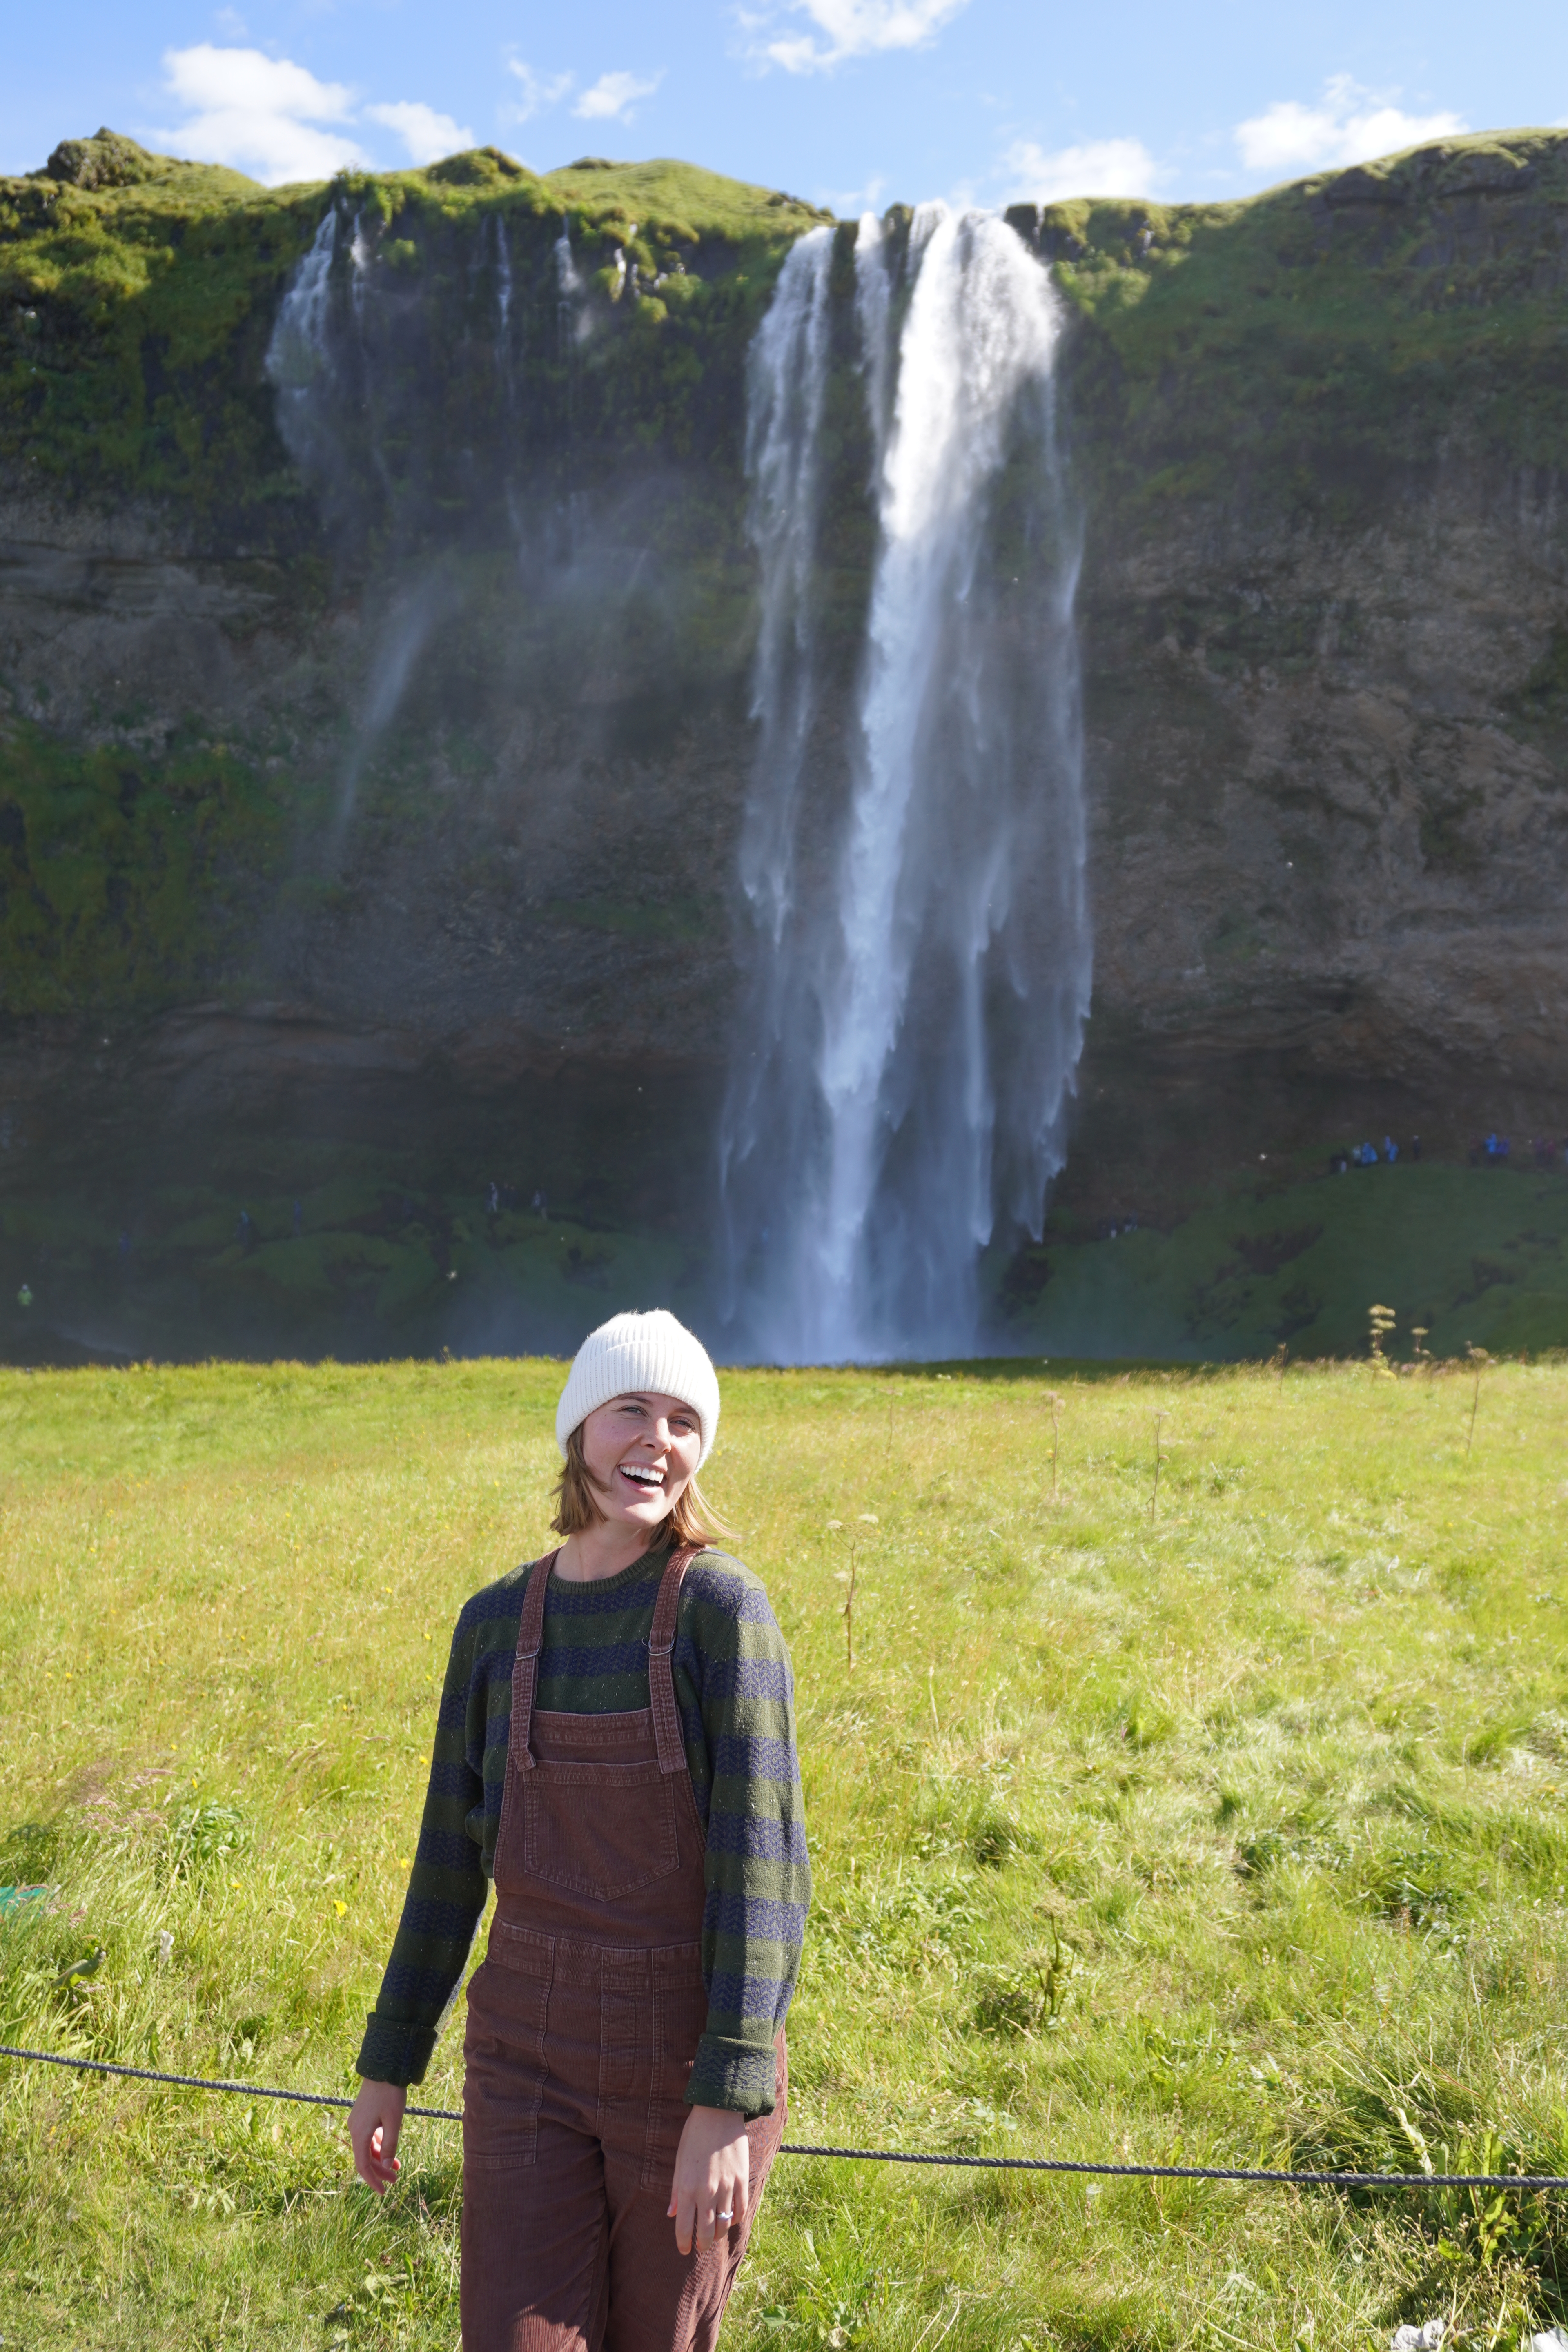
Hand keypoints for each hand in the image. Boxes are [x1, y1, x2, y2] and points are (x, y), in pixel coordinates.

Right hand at [349, 2078, 405, 2195]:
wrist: (383, 2068)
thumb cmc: (390, 2094)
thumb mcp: (394, 2121)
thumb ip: (389, 2145)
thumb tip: (386, 2166)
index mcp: (360, 2133)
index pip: (362, 2165)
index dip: (372, 2181)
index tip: (383, 2192)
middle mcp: (355, 2129)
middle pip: (365, 2158)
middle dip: (379, 2171)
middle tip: (395, 2181)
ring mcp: (358, 2122)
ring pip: (367, 2148)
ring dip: (380, 2158)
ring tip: (396, 2167)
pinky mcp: (363, 2116)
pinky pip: (369, 2137)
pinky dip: (379, 2145)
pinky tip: (390, 2149)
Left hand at [668, 2104, 748, 2254]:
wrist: (719, 2112)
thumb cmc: (695, 2135)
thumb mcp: (679, 2161)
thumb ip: (677, 2190)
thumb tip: (672, 2214)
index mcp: (688, 2188)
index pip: (684, 2227)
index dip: (683, 2243)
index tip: (684, 2249)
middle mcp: (707, 2192)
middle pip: (706, 2232)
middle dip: (702, 2244)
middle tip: (700, 2245)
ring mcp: (726, 2187)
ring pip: (725, 2224)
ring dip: (719, 2234)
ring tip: (715, 2233)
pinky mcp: (741, 2179)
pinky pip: (741, 2209)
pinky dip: (736, 2219)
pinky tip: (731, 2218)